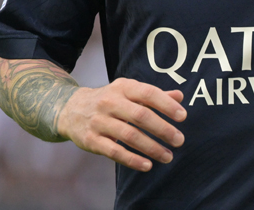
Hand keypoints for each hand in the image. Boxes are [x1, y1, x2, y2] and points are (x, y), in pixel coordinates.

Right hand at [56, 77, 186, 171]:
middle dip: (163, 129)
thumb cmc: (109, 100)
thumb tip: (179, 96)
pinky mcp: (91, 139)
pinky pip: (114, 151)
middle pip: (140, 116)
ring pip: (129, 136)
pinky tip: (147, 165)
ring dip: (151, 148)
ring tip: (168, 156)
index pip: (148, 93)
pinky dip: (132, 160)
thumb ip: (153, 95)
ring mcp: (99, 121)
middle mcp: (110, 102)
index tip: (182, 117)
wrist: (70, 109)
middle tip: (179, 140)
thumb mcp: (128, 91)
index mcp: (122, 87)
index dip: (166, 105)